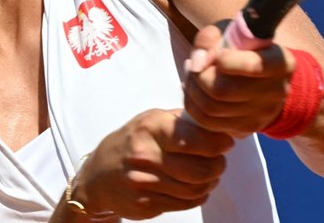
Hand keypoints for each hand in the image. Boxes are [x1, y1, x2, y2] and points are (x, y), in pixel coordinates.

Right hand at [71, 109, 232, 219]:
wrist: (98, 176)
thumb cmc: (131, 142)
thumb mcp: (150, 120)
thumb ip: (181, 120)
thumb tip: (215, 122)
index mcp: (150, 129)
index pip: (195, 139)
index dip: (218, 143)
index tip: (225, 143)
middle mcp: (145, 155)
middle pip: (200, 168)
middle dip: (218, 166)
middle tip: (219, 162)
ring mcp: (144, 182)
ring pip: (195, 189)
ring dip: (210, 183)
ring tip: (210, 175)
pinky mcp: (145, 204)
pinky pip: (184, 203)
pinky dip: (197, 196)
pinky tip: (196, 188)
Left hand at [182, 23, 293, 137]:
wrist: (266, 77)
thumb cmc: (245, 47)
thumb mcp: (231, 31)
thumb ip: (210, 38)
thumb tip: (197, 62)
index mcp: (280, 62)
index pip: (251, 65)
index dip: (224, 60)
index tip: (216, 53)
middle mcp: (276, 91)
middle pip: (223, 91)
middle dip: (199, 76)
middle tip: (194, 64)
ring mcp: (262, 115)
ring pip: (211, 109)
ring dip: (192, 90)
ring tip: (192, 74)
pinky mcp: (246, 129)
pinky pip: (208, 123)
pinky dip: (193, 105)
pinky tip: (195, 90)